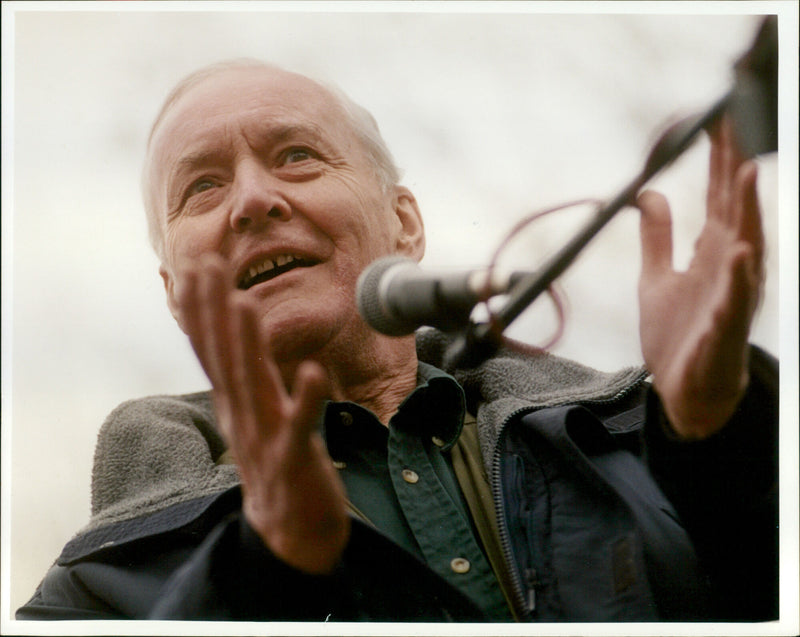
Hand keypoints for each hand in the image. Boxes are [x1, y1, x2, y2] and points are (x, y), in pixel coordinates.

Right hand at [173, 255, 349, 572]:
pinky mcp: (295, 461)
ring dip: (247, 345)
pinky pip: (300, 428)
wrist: (292, 536)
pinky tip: (314, 372)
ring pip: (254, 386)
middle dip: (214, 311)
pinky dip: (306, 401)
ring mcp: (266, 439)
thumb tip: (234, 338)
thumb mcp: (252, 417)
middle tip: (205, 265)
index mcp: (235, 405)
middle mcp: (243, 417)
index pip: (212, 352)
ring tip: (243, 303)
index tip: (193, 268)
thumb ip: (243, 379)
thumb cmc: (276, 466)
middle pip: (225, 359)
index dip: (201, 311)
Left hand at [637, 117, 763, 438]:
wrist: (686, 391)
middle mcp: (727, 267)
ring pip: (744, 247)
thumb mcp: (656, 278)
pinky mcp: (724, 330)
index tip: (717, 116)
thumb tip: (647, 193)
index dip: (718, 158)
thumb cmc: (680, 333)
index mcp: (710, 252)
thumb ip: (657, 236)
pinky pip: (733, 301)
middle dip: (735, 167)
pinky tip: (738, 254)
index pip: (717, 195)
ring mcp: (730, 297)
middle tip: (737, 121)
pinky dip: (736, 278)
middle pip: (733, 209)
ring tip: (746, 174)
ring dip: (745, 211)